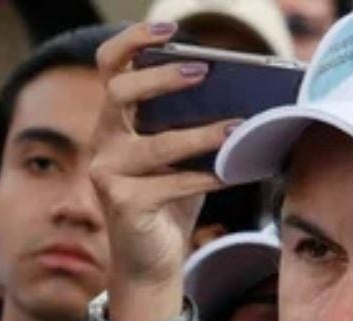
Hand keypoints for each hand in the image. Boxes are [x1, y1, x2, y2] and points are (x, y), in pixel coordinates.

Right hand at [89, 22, 236, 320]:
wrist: (151, 260)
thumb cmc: (171, 199)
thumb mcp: (183, 153)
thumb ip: (195, 121)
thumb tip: (248, 92)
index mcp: (116, 121)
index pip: (109, 67)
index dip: (131, 41)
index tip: (168, 29)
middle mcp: (103, 143)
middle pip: (118, 93)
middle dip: (161, 78)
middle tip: (202, 71)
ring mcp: (107, 175)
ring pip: (154, 144)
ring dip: (200, 135)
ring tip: (237, 127)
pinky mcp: (121, 204)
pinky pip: (171, 184)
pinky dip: (206, 177)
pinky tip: (231, 174)